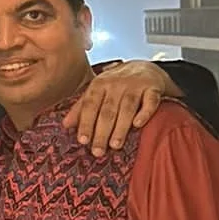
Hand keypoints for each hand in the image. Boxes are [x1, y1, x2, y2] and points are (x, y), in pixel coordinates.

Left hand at [62, 60, 176, 156]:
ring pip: (127, 108)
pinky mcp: (153, 88)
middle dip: (102, 132)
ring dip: (121, 127)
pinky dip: (144, 113)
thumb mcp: (97, 91)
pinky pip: (150, 101)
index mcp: (99, 84)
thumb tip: (65, 125)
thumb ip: (82, 107)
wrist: (145, 67)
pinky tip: (138, 125)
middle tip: (98, 151)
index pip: (90, 105)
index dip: (86, 123)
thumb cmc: (116, 84)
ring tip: (115, 145)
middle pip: (108, 110)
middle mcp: (116, 84)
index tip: (83, 141)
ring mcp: (135, 85)